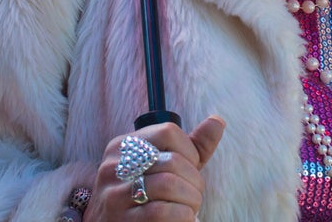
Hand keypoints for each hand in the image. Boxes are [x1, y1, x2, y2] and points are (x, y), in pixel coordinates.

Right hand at [87, 117, 225, 219]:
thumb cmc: (143, 196)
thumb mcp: (164, 167)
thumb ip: (192, 146)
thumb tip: (217, 121)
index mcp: (123, 145)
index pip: (168, 132)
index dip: (190, 151)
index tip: (191, 168)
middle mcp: (114, 166)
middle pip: (172, 161)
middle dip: (194, 181)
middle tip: (194, 195)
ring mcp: (114, 194)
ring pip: (168, 185)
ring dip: (190, 200)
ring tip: (189, 208)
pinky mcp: (119, 220)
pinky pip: (161, 211)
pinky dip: (182, 216)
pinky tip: (182, 218)